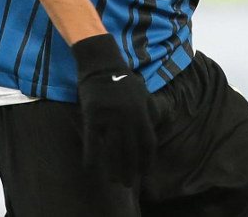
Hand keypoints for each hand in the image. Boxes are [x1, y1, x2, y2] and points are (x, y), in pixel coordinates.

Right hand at [71, 34, 156, 185]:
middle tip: (129, 184)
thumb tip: (155, 127)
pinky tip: (92, 168)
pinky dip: (93, 157)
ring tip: (114, 181)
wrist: (102, 63)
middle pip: (131, 151)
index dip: (147, 160)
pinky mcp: (93, 115)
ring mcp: (110, 116)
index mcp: (142, 111)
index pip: (148, 142)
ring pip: (113, 150)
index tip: (145, 173)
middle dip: (131, 170)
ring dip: (114, 169)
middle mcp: (128, 116)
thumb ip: (149, 109)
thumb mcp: (142, 92)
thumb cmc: (122, 78)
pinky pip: (93, 142)